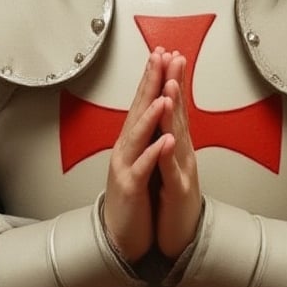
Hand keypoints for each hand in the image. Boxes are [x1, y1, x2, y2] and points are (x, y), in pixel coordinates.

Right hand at [103, 47, 173, 262]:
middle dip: (150, 82)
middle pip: (139, 109)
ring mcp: (126, 166)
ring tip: (164, 95)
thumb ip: (147, 132)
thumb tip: (154, 103)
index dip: (153, 76)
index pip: (144, 101)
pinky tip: (165, 141)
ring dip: (151, 114)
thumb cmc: (135, 196)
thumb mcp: (142, 157)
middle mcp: (126, 147)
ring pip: (138, 135)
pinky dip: (154, 154)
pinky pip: (143, 168)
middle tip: (159, 57)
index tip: (163, 52)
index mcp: (133, 139)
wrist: (121, 234)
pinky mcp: (130, 188)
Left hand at [155, 52, 202, 260]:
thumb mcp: (170, 164)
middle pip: (179, 112)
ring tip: (170, 87)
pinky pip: (171, 170)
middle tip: (173, 58)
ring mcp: (183, 170)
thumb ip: (170, 137)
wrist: (182, 239)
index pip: (173, 106)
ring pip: (177, 136)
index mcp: (176, 145)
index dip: (170, 79)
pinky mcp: (179, 193)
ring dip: (174, 111)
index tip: (167, 54)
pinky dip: (168, 154)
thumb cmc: (174, 202)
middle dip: (175, 83)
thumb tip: (167, 110)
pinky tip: (167, 140)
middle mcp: (182, 152)